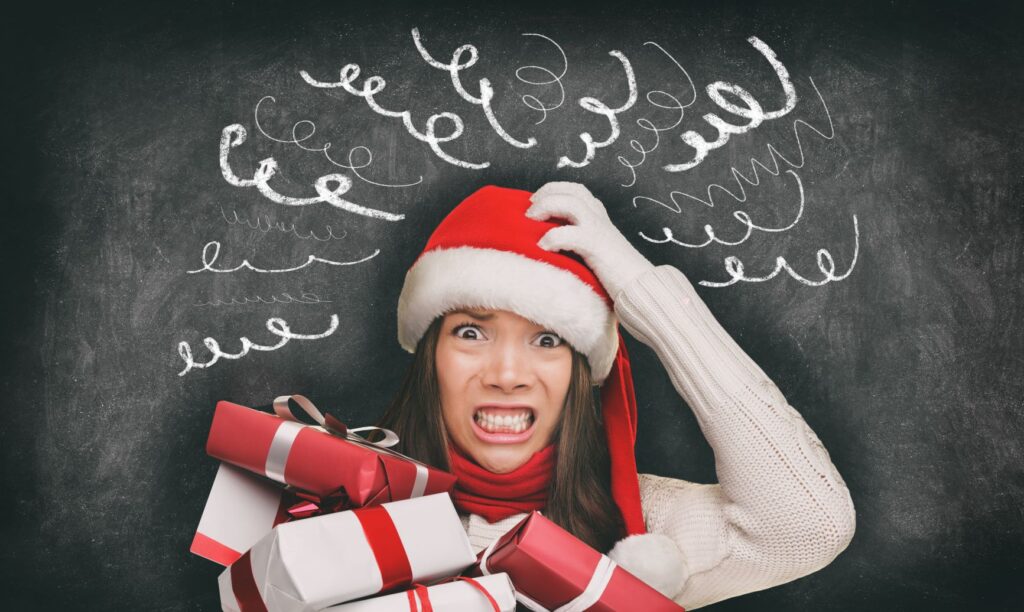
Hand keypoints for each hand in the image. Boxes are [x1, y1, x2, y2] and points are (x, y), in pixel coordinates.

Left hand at [526, 181, 654, 299]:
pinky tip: (543, 247)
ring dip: (546, 207)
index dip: (553, 189)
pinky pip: (568, 233)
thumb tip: (546, 241)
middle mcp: (599, 216)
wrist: (639, 287)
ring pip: (569, 202)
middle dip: (546, 194)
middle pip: (571, 190)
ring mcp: (598, 228)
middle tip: (529, 210)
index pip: (575, 190)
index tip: (535, 200)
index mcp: (599, 216)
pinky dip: (552, 237)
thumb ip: (578, 240)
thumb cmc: (615, 274)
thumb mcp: (595, 250)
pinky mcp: (596, 245)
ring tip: (531, 221)